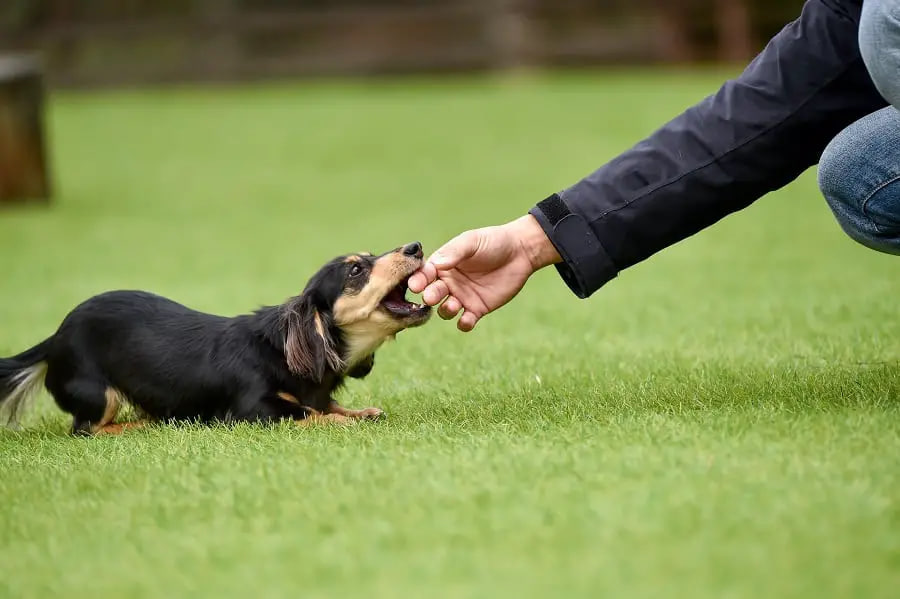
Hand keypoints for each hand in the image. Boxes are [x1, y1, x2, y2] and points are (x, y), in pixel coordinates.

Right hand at [408, 215, 560, 330]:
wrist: (520, 252)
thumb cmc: (493, 242)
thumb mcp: (472, 241)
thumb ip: (454, 252)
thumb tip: (436, 264)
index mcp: (443, 265)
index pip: (425, 274)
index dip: (419, 279)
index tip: (416, 285)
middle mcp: (449, 282)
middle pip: (433, 293)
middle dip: (430, 296)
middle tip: (430, 297)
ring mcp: (463, 297)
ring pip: (446, 310)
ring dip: (446, 310)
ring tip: (453, 305)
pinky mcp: (478, 309)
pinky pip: (466, 321)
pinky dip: (464, 324)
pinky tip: (467, 320)